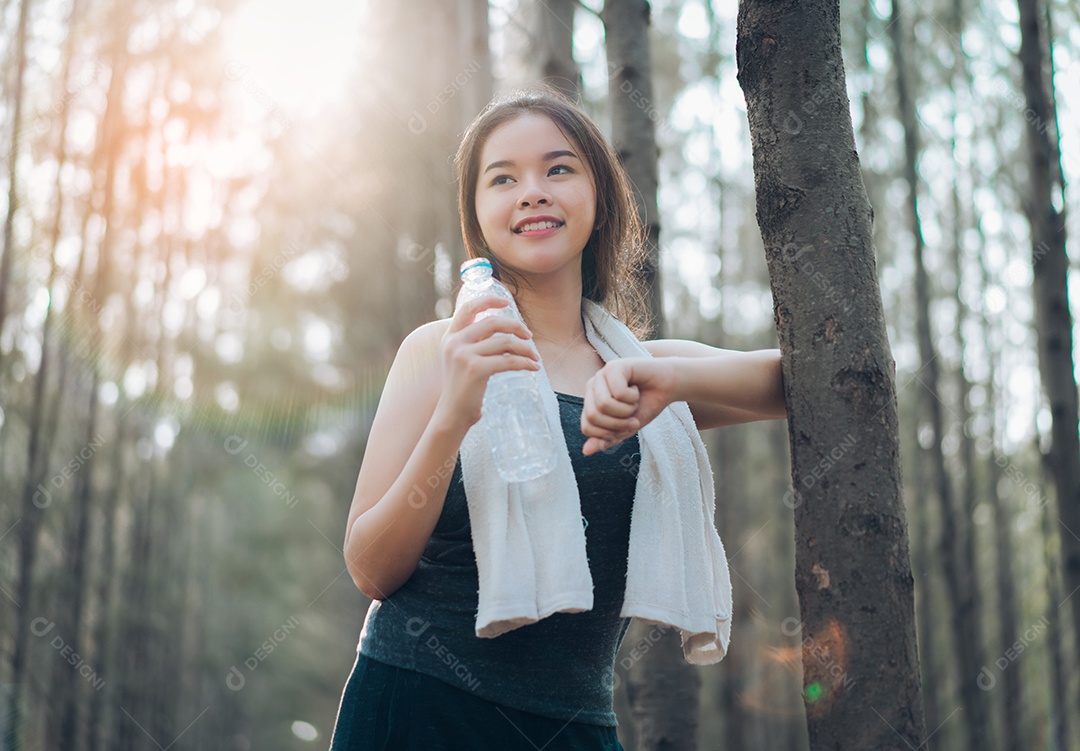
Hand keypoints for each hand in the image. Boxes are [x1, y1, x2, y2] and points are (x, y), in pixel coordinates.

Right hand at [433, 295, 539, 432]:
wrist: (452, 415)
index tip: (506, 302)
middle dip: (516, 327)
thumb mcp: (460, 359)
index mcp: (450, 336)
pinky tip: (532, 367)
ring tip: (534, 358)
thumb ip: (472, 342)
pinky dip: (525, 363)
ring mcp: (464, 355)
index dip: (488, 300)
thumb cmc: (462, 388)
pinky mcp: (476, 369)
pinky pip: (509, 360)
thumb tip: (501, 328)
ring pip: (505, 342)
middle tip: (529, 336)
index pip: (468, 308)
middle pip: (493, 322)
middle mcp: (455, 342)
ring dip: (525, 349)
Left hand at [580, 357, 676, 455]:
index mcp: (590, 401)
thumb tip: (586, 451)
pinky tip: (637, 388)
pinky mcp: (614, 366)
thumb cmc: (647, 404)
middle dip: (618, 422)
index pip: (587, 427)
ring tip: (635, 400)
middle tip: (633, 415)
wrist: (668, 386)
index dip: (609, 433)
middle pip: (593, 416)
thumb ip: (608, 438)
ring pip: (604, 404)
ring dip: (627, 409)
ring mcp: (601, 375)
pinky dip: (633, 397)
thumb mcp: (627, 428)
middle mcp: (592, 387)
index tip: (628, 426)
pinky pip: (618, 392)